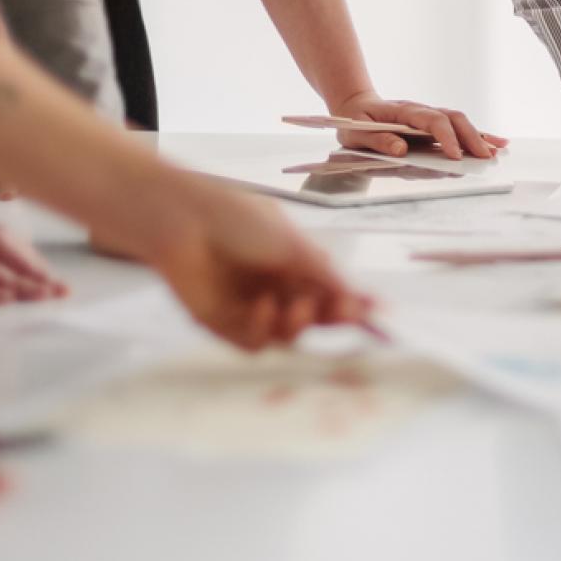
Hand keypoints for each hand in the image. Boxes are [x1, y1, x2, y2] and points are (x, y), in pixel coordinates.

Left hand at [146, 182, 374, 350]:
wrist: (183, 218)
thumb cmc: (239, 219)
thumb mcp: (295, 246)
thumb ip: (330, 279)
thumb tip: (373, 302)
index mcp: (295, 268)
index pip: (332, 296)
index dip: (353, 306)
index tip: (377, 313)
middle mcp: (276, 290)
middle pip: (315, 320)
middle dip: (333, 319)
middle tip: (344, 313)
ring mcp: (250, 309)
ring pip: (287, 336)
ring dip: (299, 325)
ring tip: (299, 307)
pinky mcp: (222, 324)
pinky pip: (253, 342)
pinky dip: (264, 329)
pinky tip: (263, 307)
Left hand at [331, 90, 505, 161]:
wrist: (355, 106)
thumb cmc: (355, 122)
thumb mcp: (356, 133)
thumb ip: (377, 140)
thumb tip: (400, 149)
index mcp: (403, 111)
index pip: (431, 120)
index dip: (446, 137)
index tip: (456, 155)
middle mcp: (421, 111)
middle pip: (452, 118)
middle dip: (470, 137)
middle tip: (485, 157)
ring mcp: (429, 116)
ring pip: (459, 122)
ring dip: (479, 136)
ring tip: (498, 150)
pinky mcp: (433, 125)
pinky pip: (457, 128)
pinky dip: (477, 135)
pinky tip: (494, 143)